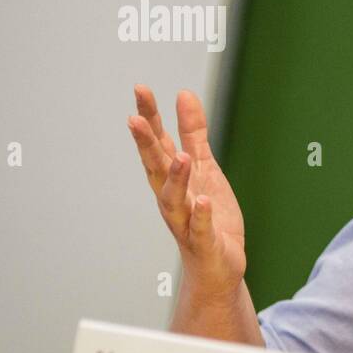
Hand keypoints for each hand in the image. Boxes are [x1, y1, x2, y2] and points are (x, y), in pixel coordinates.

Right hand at [127, 85, 246, 297]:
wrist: (217, 264)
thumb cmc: (206, 214)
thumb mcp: (203, 167)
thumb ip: (192, 133)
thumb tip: (184, 94)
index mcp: (170, 178)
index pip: (156, 143)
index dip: (149, 116)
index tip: (140, 89)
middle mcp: (171, 197)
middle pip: (155, 167)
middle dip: (145, 144)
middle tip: (135, 118)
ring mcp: (185, 220)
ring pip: (173, 199)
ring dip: (175, 178)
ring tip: (179, 156)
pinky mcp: (203, 241)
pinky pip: (199, 228)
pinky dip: (200, 215)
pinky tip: (203, 202)